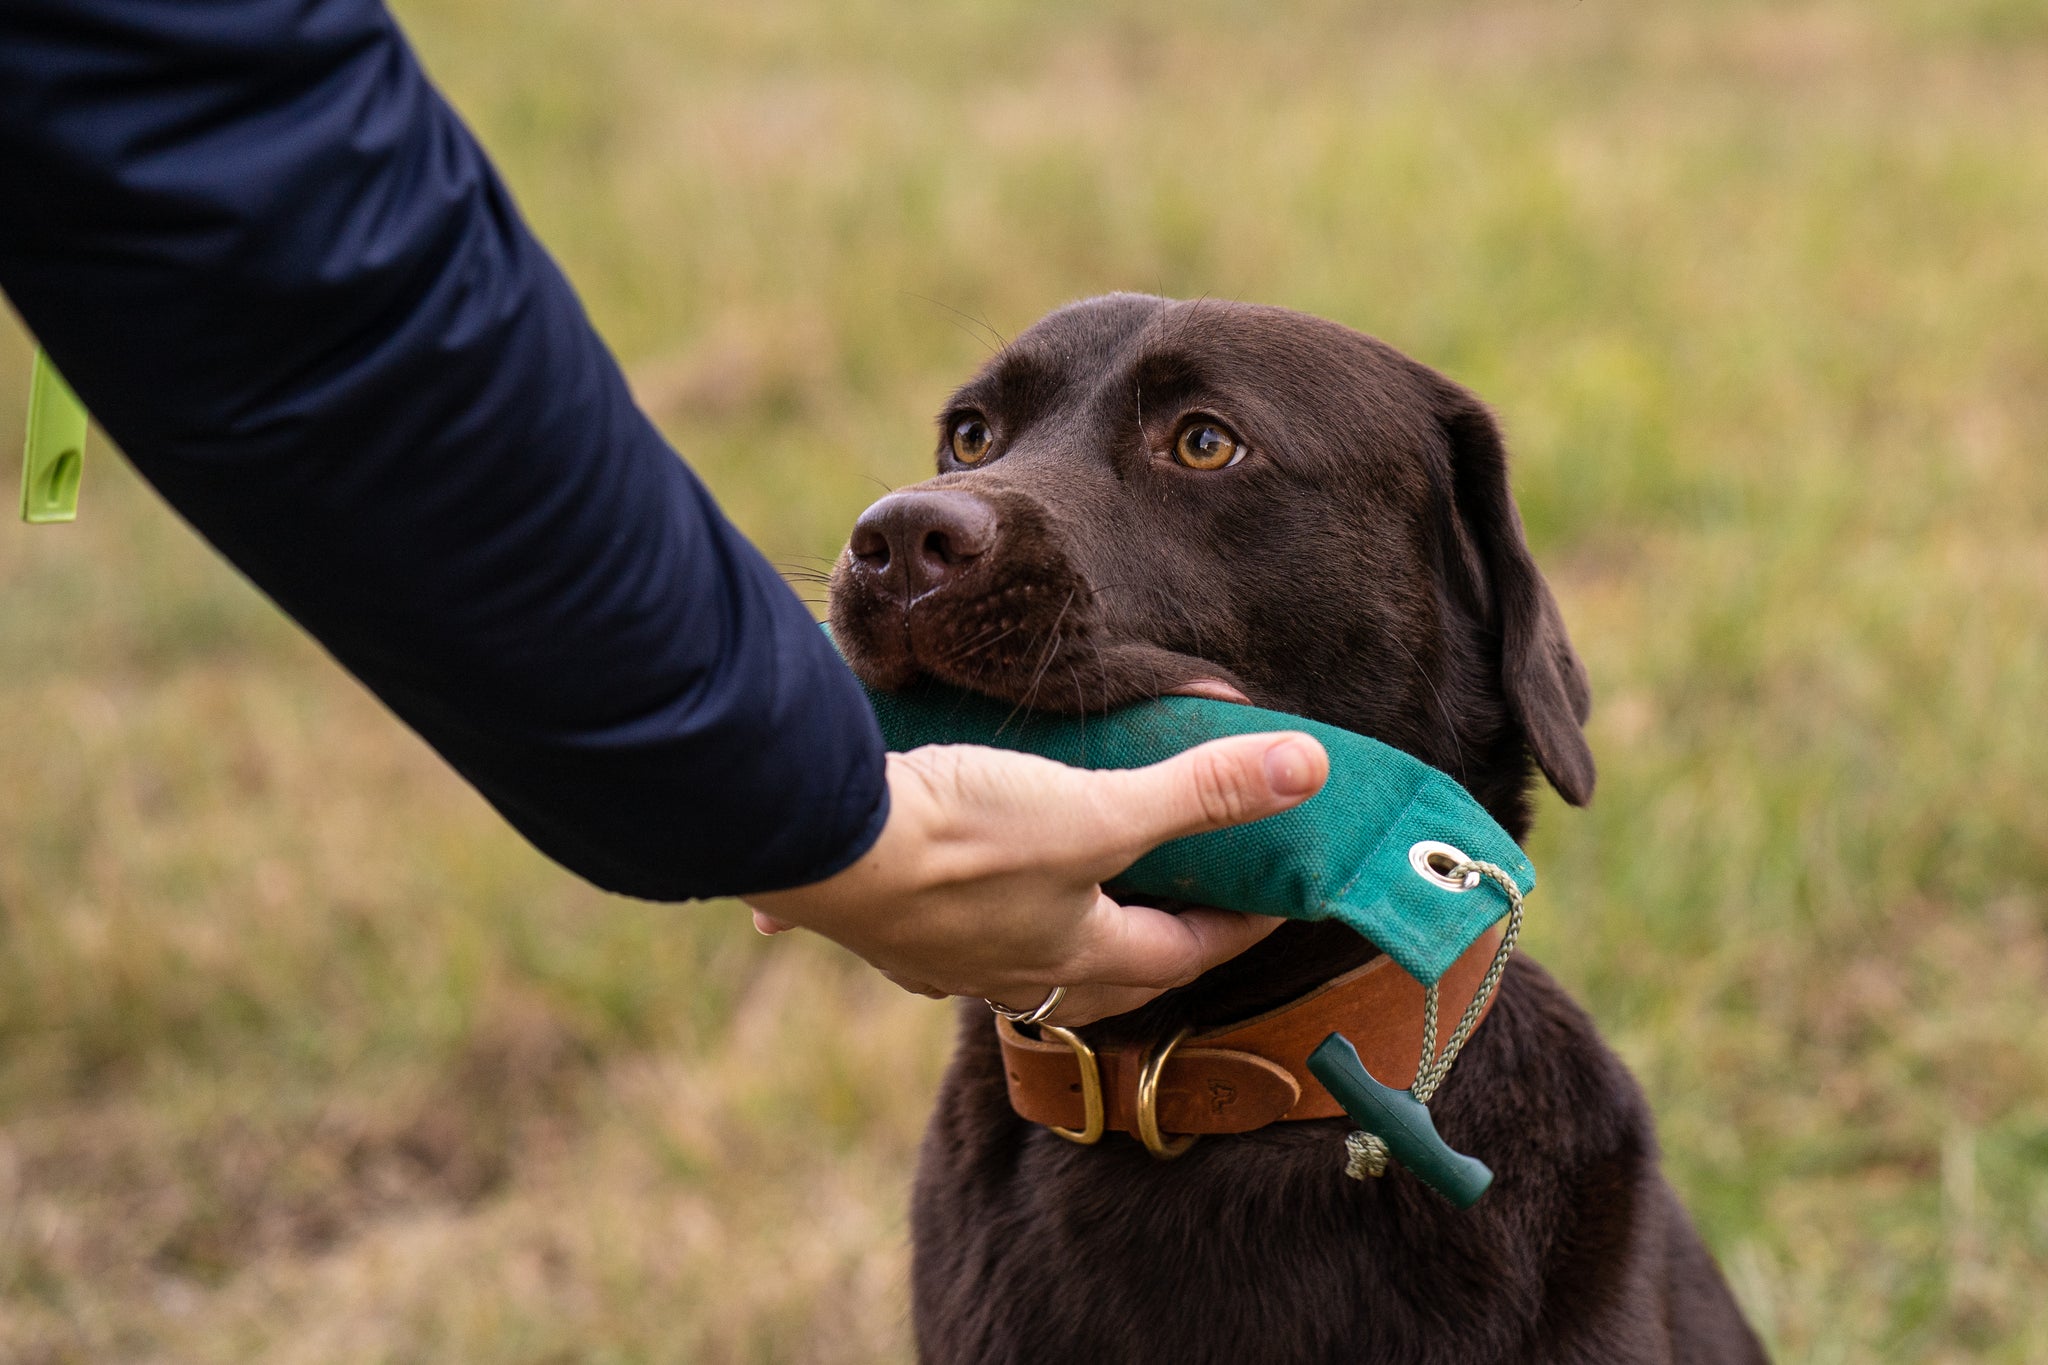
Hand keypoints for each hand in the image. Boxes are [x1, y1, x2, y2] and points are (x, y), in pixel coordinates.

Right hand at [743, 732, 1328, 1025]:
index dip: (1239, 926)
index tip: (1277, 897)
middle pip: (1106, 975)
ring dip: (1060, 938)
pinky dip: (963, 919)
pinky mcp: (886, 928)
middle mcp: (1012, 973)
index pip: (1184, 953)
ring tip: (1079, 901)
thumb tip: (1309, 770)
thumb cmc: (961, 838)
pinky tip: (944, 898)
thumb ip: (1199, 791)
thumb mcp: (1095, 808)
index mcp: (1075, 957)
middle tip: (1191, 905)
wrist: (819, 843)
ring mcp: (942, 958)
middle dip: (1155, 946)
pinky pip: (942, 935)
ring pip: (1021, 961)